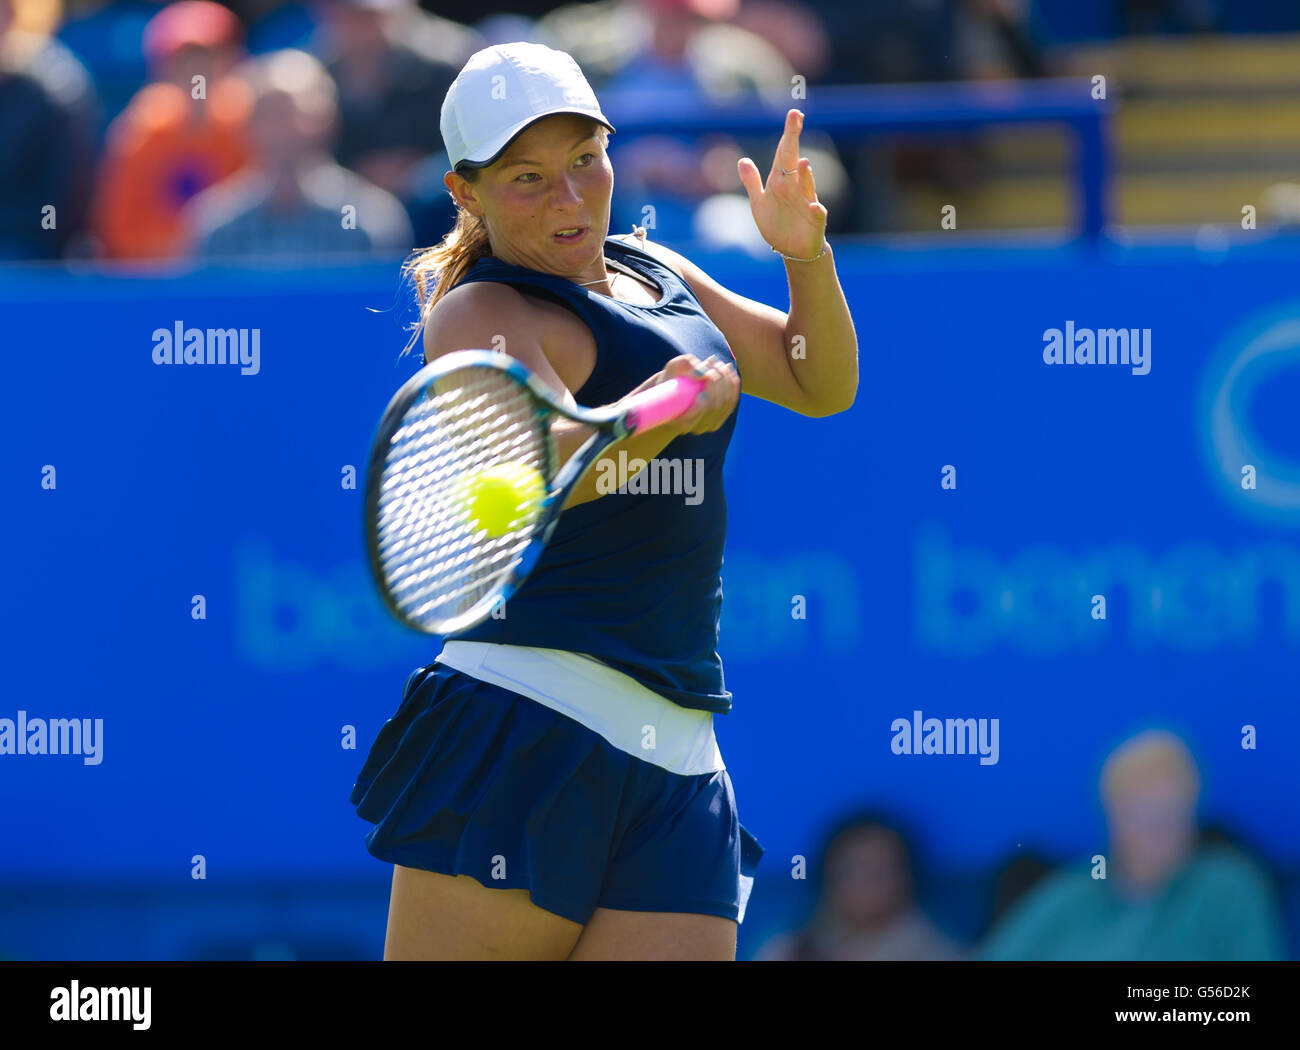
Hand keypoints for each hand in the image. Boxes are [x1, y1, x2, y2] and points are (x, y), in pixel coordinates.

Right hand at [639, 354, 739, 436]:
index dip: (707, 393)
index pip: (700, 412)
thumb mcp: (673, 367)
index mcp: (681, 422)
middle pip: (715, 405)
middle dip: (717, 379)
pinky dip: (732, 383)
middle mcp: (697, 428)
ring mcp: (710, 424)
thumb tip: (701, 374)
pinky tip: (728, 370)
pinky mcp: (720, 417)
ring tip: (717, 363)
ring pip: (726, 402)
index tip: (705, 375)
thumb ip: (684, 364)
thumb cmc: (672, 380)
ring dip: (725, 378)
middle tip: (710, 362)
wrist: (673, 394)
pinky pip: (732, 401)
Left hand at [737, 109, 827, 258]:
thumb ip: (752, 182)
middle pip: (793, 160)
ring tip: (801, 161)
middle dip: (794, 140)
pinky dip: (816, 209)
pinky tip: (813, 206)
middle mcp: (795, 187)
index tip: (793, 114)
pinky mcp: (815, 221)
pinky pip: (817, 213)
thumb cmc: (778, 224)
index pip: (783, 153)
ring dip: (804, 175)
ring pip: (806, 186)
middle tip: (796, 117)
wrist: (794, 249)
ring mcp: (807, 202)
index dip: (787, 134)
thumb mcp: (760, 203)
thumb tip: (742, 160)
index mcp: (781, 181)